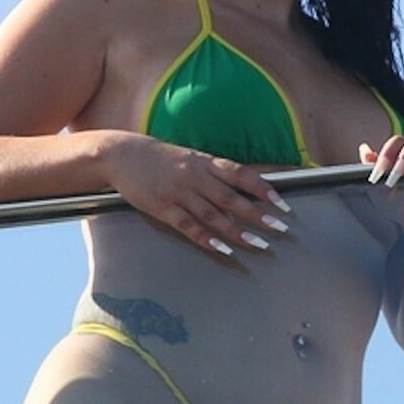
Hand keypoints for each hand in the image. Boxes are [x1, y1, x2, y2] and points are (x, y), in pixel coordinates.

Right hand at [103, 132, 292, 258]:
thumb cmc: (158, 158)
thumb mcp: (189, 157)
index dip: (263, 189)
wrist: (121, 154)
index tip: (282, 204)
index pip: (241, 174)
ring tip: (259, 244)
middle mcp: (195, 176)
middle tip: (281, 229)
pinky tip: (222, 249)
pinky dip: (206, 238)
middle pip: (232, 198)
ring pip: (214, 215)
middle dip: (258, 214)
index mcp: (204, 161)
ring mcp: (179, 193)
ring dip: (238, 231)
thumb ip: (212, 172)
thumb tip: (241, 188)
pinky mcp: (162, 208)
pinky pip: (188, 226)